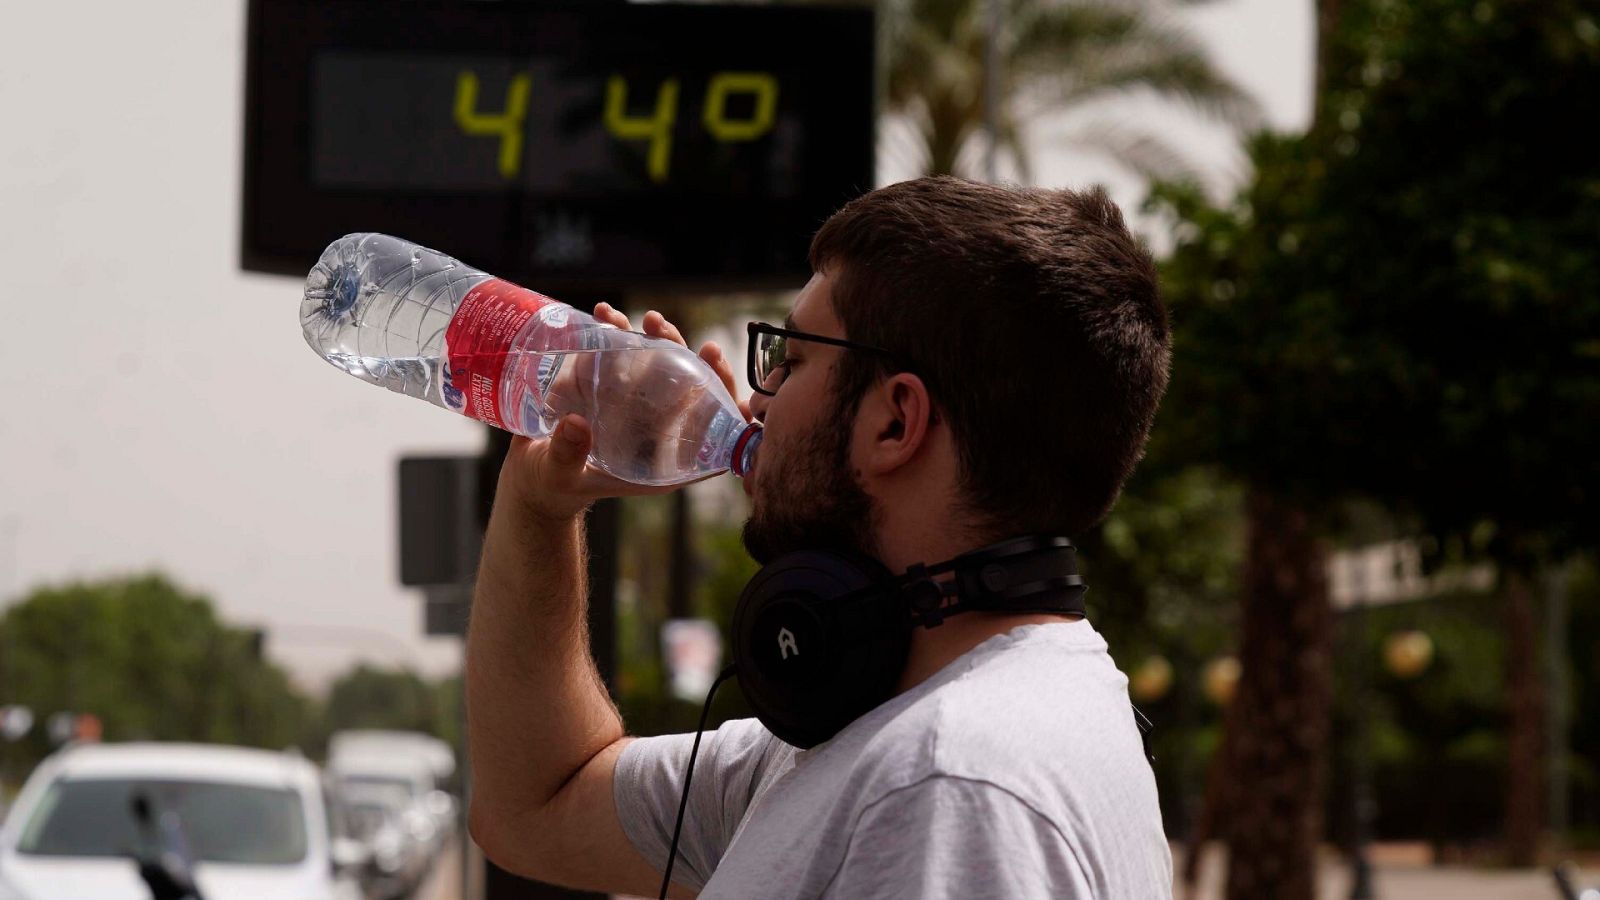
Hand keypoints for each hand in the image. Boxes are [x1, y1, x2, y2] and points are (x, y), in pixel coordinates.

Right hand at [498, 303, 748, 522]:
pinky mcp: (611, 389)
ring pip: (665, 369)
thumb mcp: (560, 476)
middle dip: (691, 357)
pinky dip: (619, 332)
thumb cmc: (551, 487)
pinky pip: (625, 357)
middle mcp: (656, 432)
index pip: (709, 434)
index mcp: (660, 462)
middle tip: (668, 332)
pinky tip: (603, 314)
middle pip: (692, 393)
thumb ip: (568, 455)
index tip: (715, 369)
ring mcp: (636, 408)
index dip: (724, 402)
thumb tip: (576, 424)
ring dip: (661, 339)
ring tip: (647, 320)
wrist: (528, 477)